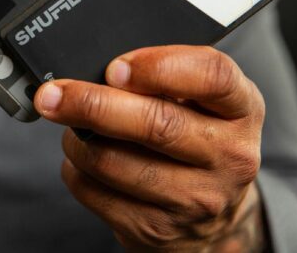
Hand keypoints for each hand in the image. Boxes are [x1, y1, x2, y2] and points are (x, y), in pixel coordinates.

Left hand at [34, 45, 266, 251]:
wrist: (212, 219)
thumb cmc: (198, 139)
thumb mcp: (204, 102)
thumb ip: (166, 77)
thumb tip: (97, 68)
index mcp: (241, 110)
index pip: (213, 76)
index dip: (160, 66)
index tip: (115, 67)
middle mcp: (228, 157)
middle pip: (155, 124)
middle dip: (93, 103)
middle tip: (54, 93)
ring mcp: (194, 198)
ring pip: (113, 160)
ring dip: (77, 138)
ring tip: (74, 126)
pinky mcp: (156, 229)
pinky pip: (94, 191)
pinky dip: (75, 168)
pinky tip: (84, 159)